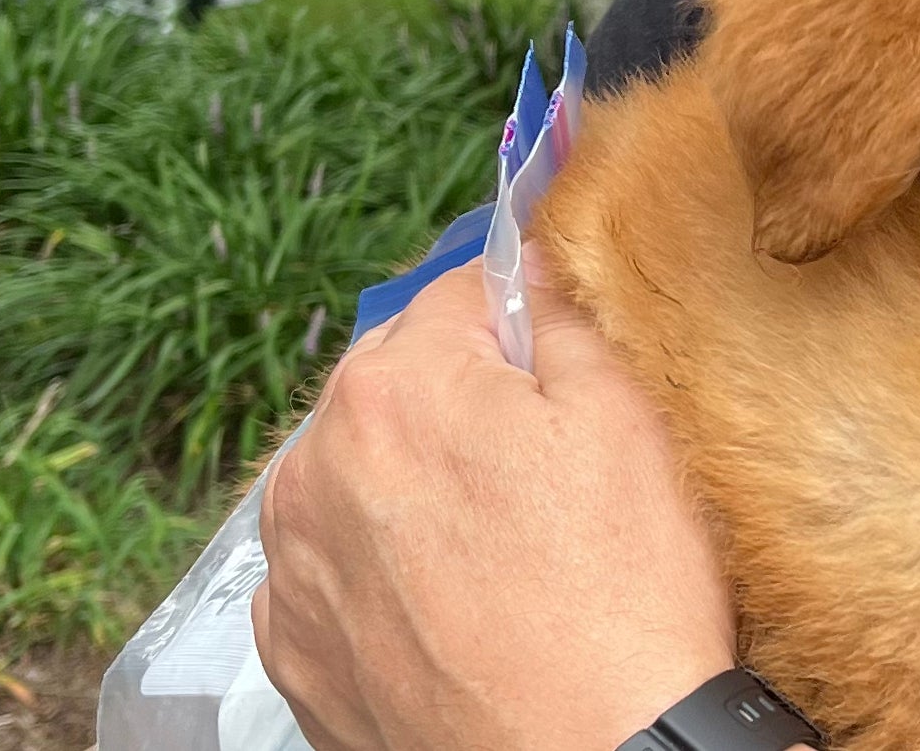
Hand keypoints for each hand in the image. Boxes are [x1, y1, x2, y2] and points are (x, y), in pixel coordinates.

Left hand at [253, 264, 736, 750]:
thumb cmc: (620, 601)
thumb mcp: (625, 423)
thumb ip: (561, 320)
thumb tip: (525, 267)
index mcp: (393, 387)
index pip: (457, 297)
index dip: (521, 322)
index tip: (558, 370)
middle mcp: (315, 466)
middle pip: (394, 386)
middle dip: (458, 404)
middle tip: (543, 474)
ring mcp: (294, 568)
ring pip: (354, 477)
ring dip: (408, 486)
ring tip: (497, 547)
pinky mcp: (295, 651)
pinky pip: (331, 572)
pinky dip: (378, 574)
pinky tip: (450, 604)